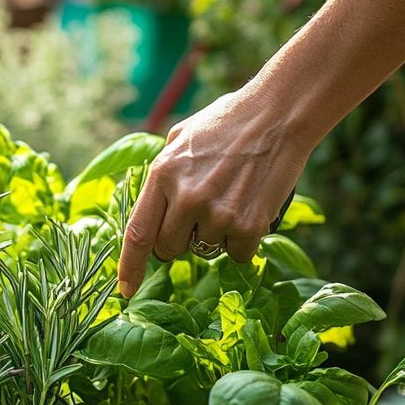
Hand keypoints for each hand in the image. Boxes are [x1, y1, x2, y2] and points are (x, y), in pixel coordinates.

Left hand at [117, 86, 308, 297]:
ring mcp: (218, 214)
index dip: (130, 267)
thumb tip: (151, 209)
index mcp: (162, 175)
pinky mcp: (248, 225)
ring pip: (206, 250)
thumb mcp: (181, 138)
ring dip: (216, 234)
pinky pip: (238, 254)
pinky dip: (244, 241)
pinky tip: (251, 209)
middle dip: (180, 239)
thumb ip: (162, 174)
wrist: (279, 115)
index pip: (138, 234)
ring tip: (231, 198)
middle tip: (200, 212)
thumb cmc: (228, 122)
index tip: (125, 290)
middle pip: (169, 249)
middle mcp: (186, 198)